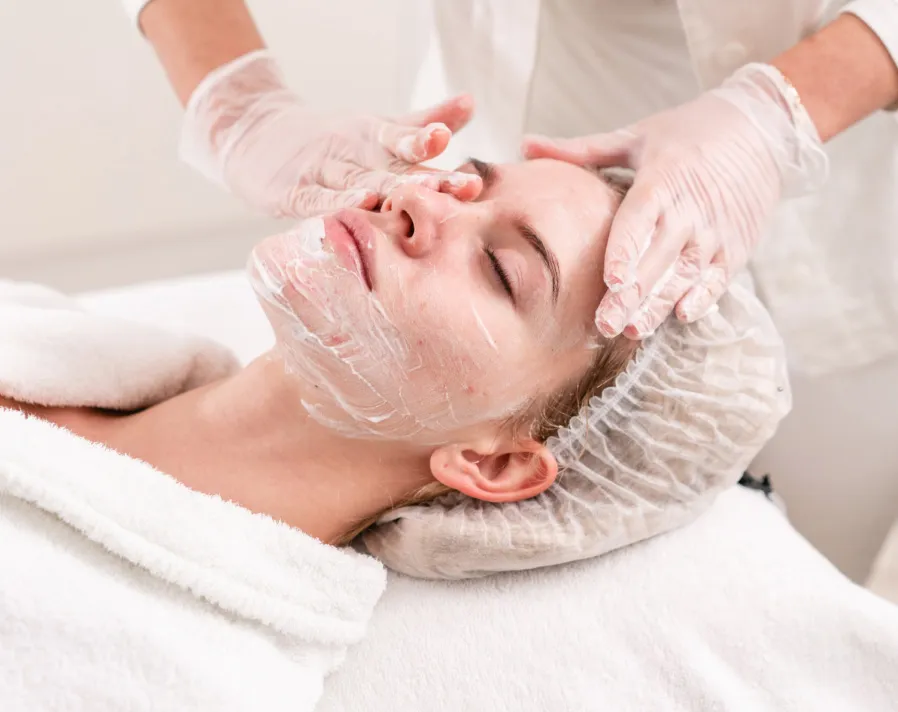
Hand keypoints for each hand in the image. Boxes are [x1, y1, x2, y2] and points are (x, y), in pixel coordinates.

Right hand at [180, 50, 481, 217]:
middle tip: (461, 185)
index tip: (453, 144)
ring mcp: (322, 173)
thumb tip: (470, 102)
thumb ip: (422, 122)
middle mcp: (353, 154)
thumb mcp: (378, 128)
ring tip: (410, 197)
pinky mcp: (293, 194)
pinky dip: (333, 204)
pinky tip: (355, 208)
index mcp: (375, 140)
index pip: (407, 141)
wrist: (258, 138)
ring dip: (384, 191)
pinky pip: (315, 201)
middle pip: (393, 168)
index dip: (428, 142)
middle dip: (428, 178)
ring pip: (357, 183)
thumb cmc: (335, 143)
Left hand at [523, 63, 826, 337]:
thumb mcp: (634, 136)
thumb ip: (580, 150)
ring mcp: (716, 230)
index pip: (641, 218)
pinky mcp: (736, 245)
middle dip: (632, 294)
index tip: (610, 279)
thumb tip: (524, 145)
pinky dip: (703, 297)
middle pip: (657, 257)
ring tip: (633, 329)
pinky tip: (682, 316)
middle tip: (604, 324)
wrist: (760, 127)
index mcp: (663, 178)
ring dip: (660, 304)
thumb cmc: (687, 132)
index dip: (626, 250)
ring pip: (685, 274)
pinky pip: (718, 277)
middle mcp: (691, 207)